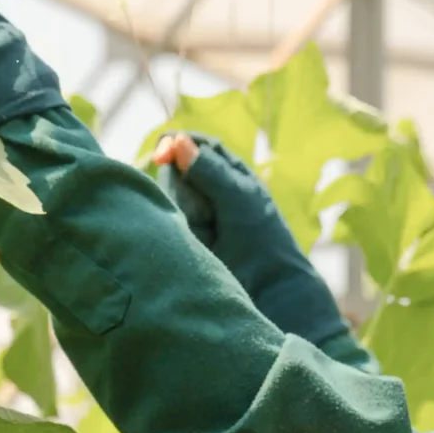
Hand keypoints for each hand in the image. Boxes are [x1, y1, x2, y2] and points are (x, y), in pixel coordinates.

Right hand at [146, 131, 347, 345]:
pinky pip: (168, 218)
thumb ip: (209, 171)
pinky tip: (179, 226)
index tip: (164, 148)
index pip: (199, 147)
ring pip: (171, 194)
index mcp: (229, 175)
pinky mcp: (184, 237)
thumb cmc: (262, 240)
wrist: (269, 290)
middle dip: (173, 171)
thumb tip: (177, 141)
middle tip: (171, 178)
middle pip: (180, 168)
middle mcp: (209, 192)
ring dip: (173, 197)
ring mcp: (194, 215)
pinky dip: (167, 217)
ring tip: (193, 215)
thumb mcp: (238, 198)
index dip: (180, 143)